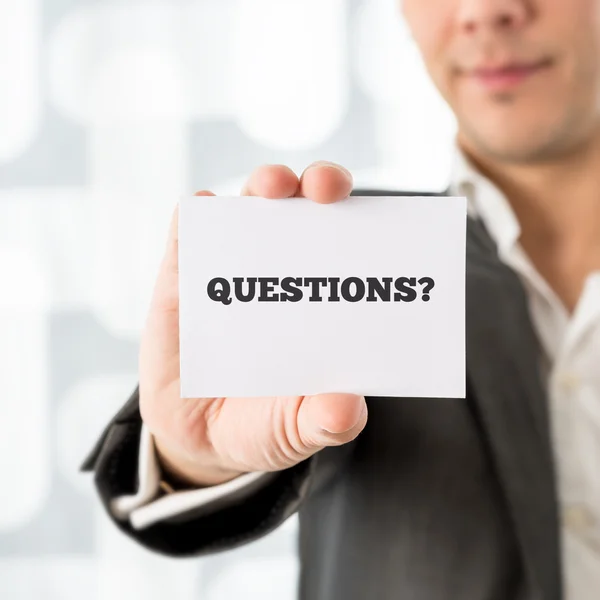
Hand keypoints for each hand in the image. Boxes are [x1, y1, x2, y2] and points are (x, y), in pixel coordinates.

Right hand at [139, 161, 367, 485]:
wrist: (196, 438)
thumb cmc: (262, 424)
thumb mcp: (297, 430)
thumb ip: (325, 421)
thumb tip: (348, 407)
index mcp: (319, 301)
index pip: (350, 247)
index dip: (368, 225)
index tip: (384, 219)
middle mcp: (280, 274)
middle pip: (305, 210)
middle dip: (320, 184)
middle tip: (326, 189)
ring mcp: (231, 272)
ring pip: (249, 208)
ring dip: (264, 187)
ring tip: (271, 189)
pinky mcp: (181, 281)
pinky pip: (187, 237)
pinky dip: (197, 216)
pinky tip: (204, 209)